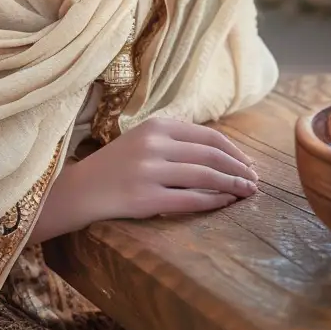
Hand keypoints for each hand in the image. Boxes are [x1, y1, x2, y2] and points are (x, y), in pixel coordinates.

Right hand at [27, 116, 258, 242]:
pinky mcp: (143, 199)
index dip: (235, 151)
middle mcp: (154, 145)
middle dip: (239, 168)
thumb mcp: (144, 141)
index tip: (249, 163)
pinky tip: (225, 203)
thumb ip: (178, 141)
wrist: (75, 192)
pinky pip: (188, 200)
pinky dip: (213, 201)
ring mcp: (148, 172)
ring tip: (247, 192)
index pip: (209, 137)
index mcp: (158, 126)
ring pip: (205, 176)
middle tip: (255, 180)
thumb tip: (225, 153)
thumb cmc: (116, 167)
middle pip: (212, 156)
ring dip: (232, 185)